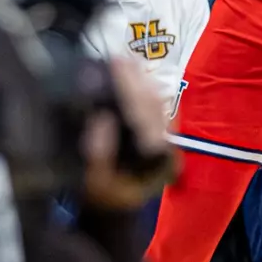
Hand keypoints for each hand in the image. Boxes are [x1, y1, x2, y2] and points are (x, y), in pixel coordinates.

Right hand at [81, 56, 175, 209]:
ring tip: (122, 59)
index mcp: (155, 161)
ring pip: (157, 103)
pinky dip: (141, 88)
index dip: (130, 90)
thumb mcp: (93, 184)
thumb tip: (101, 118)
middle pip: (155, 106)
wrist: (116, 204)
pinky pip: (154, 106)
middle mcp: (168, 147)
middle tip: (118, 57)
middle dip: (136, 79)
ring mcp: (167, 139)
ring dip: (140, 80)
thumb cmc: (102, 197)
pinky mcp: (160, 132)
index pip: (145, 117)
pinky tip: (128, 72)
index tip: (117, 66)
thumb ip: (98, 156)